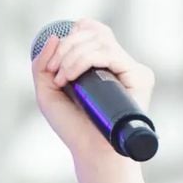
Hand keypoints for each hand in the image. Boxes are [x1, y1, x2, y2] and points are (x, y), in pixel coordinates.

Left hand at [31, 19, 154, 167]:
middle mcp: (117, 62)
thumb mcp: (48, 93)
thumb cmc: (72, 127)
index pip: (89, 30)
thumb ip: (42, 65)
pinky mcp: (140, 76)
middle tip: (54, 73)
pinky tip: (71, 78)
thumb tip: (53, 37)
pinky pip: (110, 53)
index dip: (69, 38)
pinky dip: (85, 60)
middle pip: (92, 32)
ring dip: (73, 55)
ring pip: (100, 40)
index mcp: (100, 62)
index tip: (52, 66)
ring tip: (62, 80)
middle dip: (66, 48)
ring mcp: (129, 67)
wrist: (91, 152)